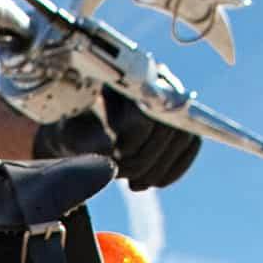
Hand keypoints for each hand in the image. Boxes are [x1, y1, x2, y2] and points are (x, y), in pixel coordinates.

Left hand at [35, 90, 200, 190]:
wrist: (80, 125)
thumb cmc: (72, 129)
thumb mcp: (70, 136)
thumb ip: (86, 139)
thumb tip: (109, 147)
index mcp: (124, 79)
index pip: (143, 115)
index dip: (132, 145)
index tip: (116, 160)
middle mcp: (154, 80)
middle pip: (166, 129)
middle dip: (144, 163)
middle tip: (124, 177)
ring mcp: (171, 98)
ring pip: (183, 137)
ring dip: (157, 170)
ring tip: (134, 183)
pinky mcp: (180, 118)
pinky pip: (191, 144)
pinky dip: (174, 170)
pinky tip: (153, 182)